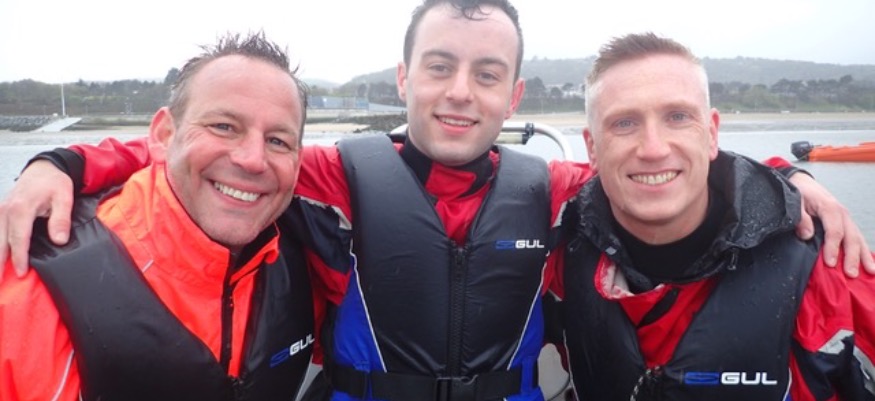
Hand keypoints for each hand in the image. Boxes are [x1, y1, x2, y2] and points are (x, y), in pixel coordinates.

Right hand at [0, 160, 73, 280]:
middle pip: (0, 241)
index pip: (18, 239)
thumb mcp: (64, 198)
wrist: (43, 168)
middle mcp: (5, 210)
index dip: (20, 258)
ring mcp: (0, 211)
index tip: (22, 273)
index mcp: (21, 209)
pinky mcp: (0, 212)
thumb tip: (59, 240)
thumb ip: (61, 219)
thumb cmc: (54, 183)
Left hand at [790, 173, 874, 276]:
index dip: (832, 248)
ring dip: (864, 256)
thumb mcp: (794, 201)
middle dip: (852, 257)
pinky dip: (864, 251)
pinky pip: (858, 238)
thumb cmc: (798, 193)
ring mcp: (847, 219)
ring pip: (858, 238)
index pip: (834, 231)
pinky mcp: (847, 223)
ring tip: (871, 272)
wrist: (804, 183)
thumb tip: (807, 235)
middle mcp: (842, 214)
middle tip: (851, 274)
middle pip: (851, 237)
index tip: (829, 264)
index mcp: (830, 208)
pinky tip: (870, 263)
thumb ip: (800, 218)